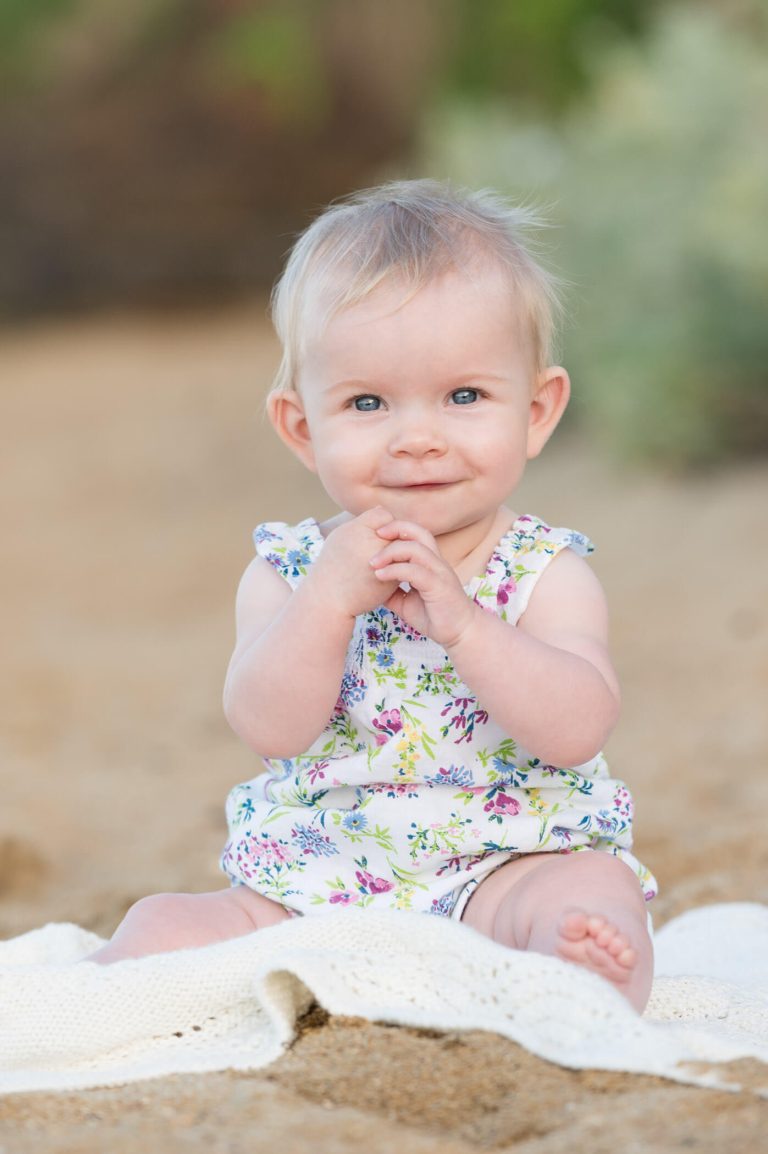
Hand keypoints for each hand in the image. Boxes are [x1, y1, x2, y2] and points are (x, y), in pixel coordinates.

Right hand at [307, 506, 401, 617]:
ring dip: (398, 554)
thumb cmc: (333, 567)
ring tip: (382, 564)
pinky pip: (404, 565)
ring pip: (403, 548)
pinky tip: (385, 576)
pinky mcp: (392, 578)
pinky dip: (398, 569)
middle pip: (396, 531)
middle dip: (391, 540)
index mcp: (357, 530)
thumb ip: (362, 523)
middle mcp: (372, 543)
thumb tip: (382, 510)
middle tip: (377, 553)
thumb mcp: (340, 538)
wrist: (327, 600)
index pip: (383, 515)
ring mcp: (384, 561)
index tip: (371, 539)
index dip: (382, 526)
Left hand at [369, 519, 476, 647]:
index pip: (416, 535)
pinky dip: (394, 570)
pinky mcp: (438, 587)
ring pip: (416, 549)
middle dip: (395, 528)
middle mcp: (436, 562)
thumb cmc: (435, 616)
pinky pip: (415, 571)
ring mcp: (439, 573)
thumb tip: (371, 586)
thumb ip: (392, 591)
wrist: (460, 633)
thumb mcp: (406, 602)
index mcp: (430, 562)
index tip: (375, 533)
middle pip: (419, 532)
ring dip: (390, 552)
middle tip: (374, 534)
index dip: (397, 529)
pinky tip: (379, 575)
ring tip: (372, 562)